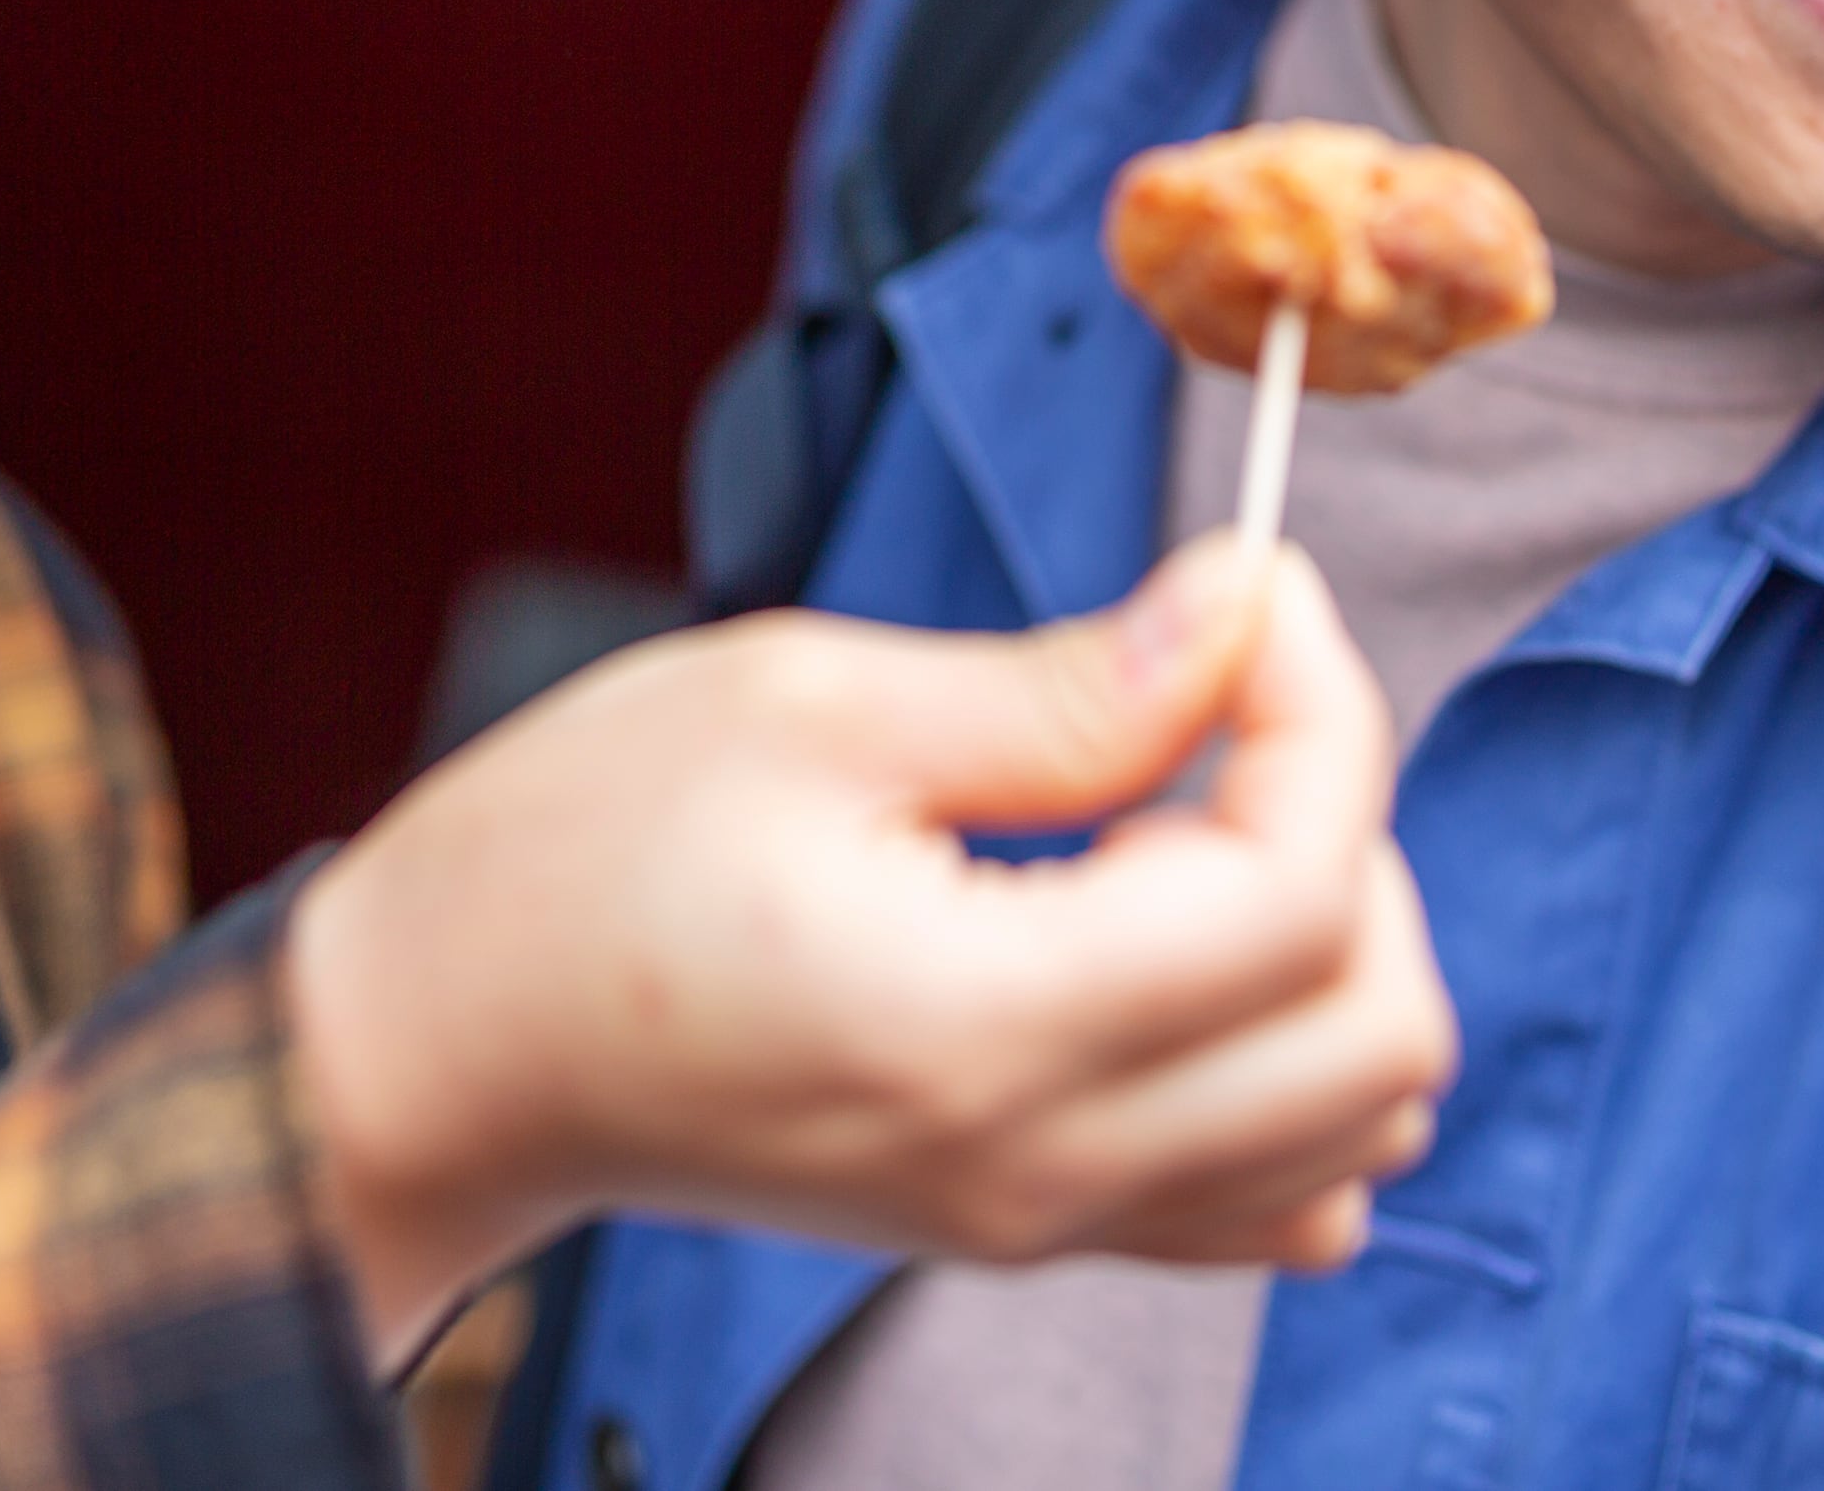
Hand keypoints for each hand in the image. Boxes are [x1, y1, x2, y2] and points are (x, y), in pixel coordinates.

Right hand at [280, 534, 1453, 1358]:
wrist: (444, 1050)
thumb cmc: (576, 858)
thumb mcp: (809, 702)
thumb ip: (1066, 688)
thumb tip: (1251, 615)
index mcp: (983, 1029)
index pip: (1304, 895)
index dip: (1322, 707)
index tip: (1249, 594)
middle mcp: (1041, 1165)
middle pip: (1379, 1032)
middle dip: (1348, 827)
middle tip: (1210, 707)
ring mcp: (1044, 1223)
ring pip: (1358, 1122)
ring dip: (1330, 946)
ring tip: (1171, 824)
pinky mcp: (1033, 1229)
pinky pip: (1276, 1188)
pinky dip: (1289, 1054)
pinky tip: (1160, 930)